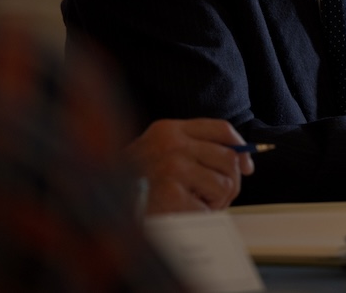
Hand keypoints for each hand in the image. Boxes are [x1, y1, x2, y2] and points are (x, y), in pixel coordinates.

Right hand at [125, 118, 254, 214]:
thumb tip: (241, 162)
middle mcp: (171, 145)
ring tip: (196, 205)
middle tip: (217, 197)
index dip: (240, 147)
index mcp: (169, 130)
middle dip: (231, 182)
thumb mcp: (158, 151)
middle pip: (229, 159)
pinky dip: (202, 216)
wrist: (99, 205)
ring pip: (224, 184)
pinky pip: (208, 208)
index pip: (220, 128)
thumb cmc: (133, 182)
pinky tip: (185, 215)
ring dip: (217, 202)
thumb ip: (192, 148)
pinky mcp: (171, 196)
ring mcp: (171, 169)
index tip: (247, 165)